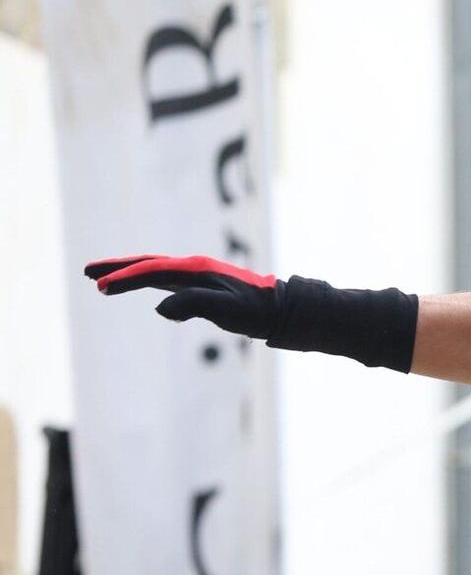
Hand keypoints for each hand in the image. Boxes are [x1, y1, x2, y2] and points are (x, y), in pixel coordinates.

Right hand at [85, 254, 280, 337]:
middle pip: (146, 263)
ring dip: (127, 273)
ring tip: (100, 281)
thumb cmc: (255, 310)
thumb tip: (161, 307)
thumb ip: (194, 305)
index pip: (151, 272)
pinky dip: (145, 281)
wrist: (279, 308)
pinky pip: (165, 280)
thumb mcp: (227, 309)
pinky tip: (137, 289)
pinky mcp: (199, 284)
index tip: (101, 287)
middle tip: (86, 272)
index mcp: (195, 269)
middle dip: (116, 267)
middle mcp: (192, 267)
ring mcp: (195, 274)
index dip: (125, 278)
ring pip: (153, 270)